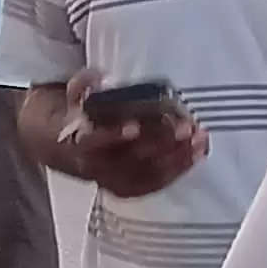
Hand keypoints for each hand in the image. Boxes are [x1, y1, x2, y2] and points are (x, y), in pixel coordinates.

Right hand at [54, 86, 204, 198]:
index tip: (134, 126)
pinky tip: (196, 154)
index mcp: (78, 142)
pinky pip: (157, 183)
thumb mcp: (74, 94)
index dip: (114, 134)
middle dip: (161, 142)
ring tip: (199, 138)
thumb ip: (85, 84)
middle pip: (131, 158)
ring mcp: (113, 181)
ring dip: (177, 157)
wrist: (66, 146)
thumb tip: (100, 79)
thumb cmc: (80, 117)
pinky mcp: (129, 188)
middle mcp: (96, 167)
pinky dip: (179, 169)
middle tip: (184, 127)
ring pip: (148, 173)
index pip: (95, 141)